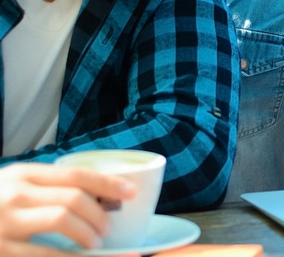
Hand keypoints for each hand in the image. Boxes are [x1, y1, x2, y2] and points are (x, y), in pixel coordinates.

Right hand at [0, 162, 136, 254]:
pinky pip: (44, 255)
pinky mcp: (1, 250)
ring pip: (62, 221)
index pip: (75, 174)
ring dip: (87, 233)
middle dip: (99, 215)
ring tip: (95, 244)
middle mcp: (14, 194)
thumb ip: (46, 188)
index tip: (131, 192)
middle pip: (73, 198)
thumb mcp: (12, 186)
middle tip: (107, 229)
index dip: (108, 183)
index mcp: (22, 174)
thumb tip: (97, 196)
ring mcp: (5, 223)